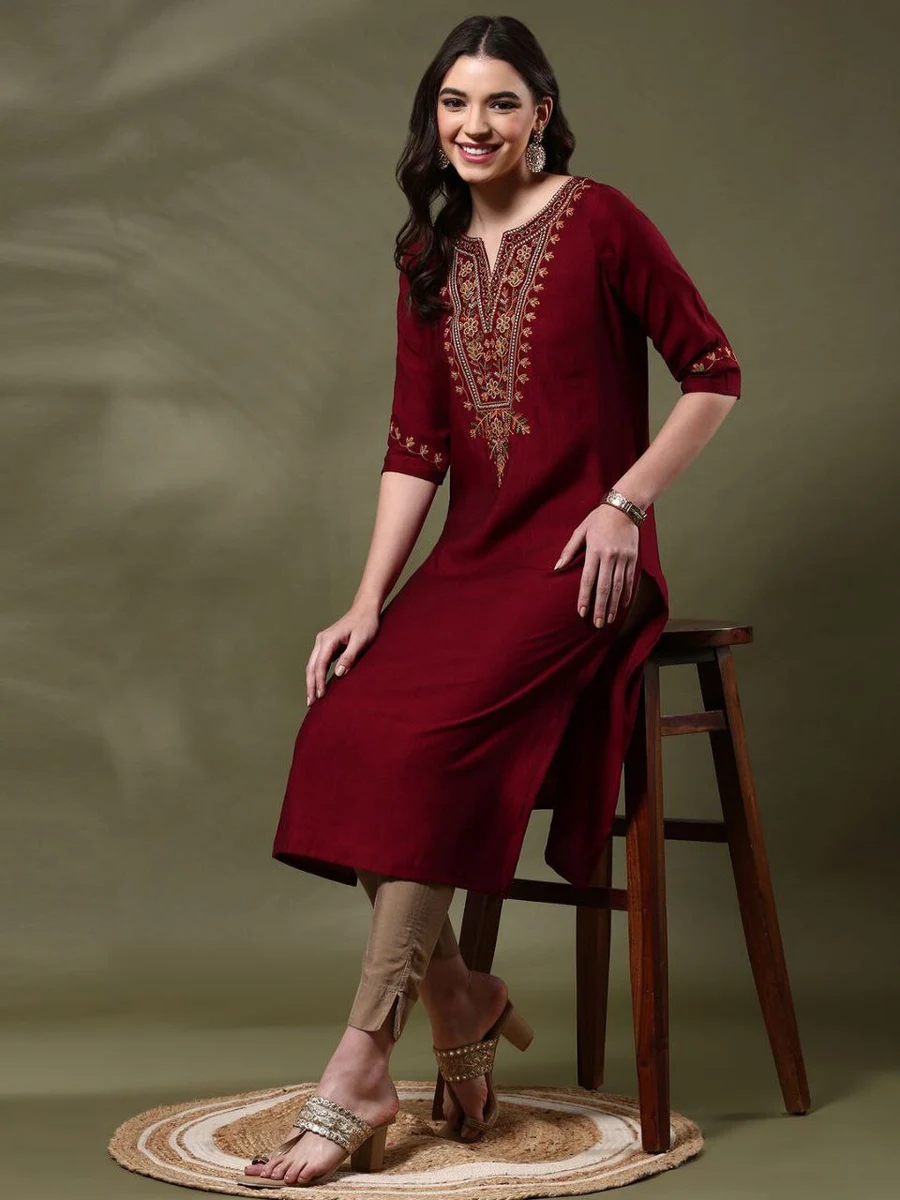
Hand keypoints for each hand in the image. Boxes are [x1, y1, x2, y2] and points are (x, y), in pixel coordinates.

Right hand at [306, 601, 380, 704]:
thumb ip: (349, 656)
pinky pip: (318, 662)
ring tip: (312, 698)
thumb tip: (338, 674)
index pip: (320, 665)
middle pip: (311, 666)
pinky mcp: (327, 644)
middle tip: (311, 703)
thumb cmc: (366, 624)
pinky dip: (316, 674)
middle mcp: (322, 640)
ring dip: (311, 681)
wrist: (365, 609)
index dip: (319, 682)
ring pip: (312, 664)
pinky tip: (318, 684)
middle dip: (310, 685)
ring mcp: (322, 642)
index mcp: (328, 639)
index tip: (321, 696)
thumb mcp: (361, 641)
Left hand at [554, 503, 638, 625]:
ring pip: (618, 586)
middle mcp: (610, 556)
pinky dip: (627, 594)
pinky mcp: (633, 558)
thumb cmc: (598, 519)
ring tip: (608, 619)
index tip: (582, 612)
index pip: (588, 579)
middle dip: (600, 607)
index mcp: (595, 551)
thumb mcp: (580, 530)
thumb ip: (569, 550)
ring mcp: (623, 558)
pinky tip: (622, 606)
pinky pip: (630, 579)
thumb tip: (557, 567)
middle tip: (597, 624)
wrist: (624, 507)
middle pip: (604, 587)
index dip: (584, 597)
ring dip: (613, 605)